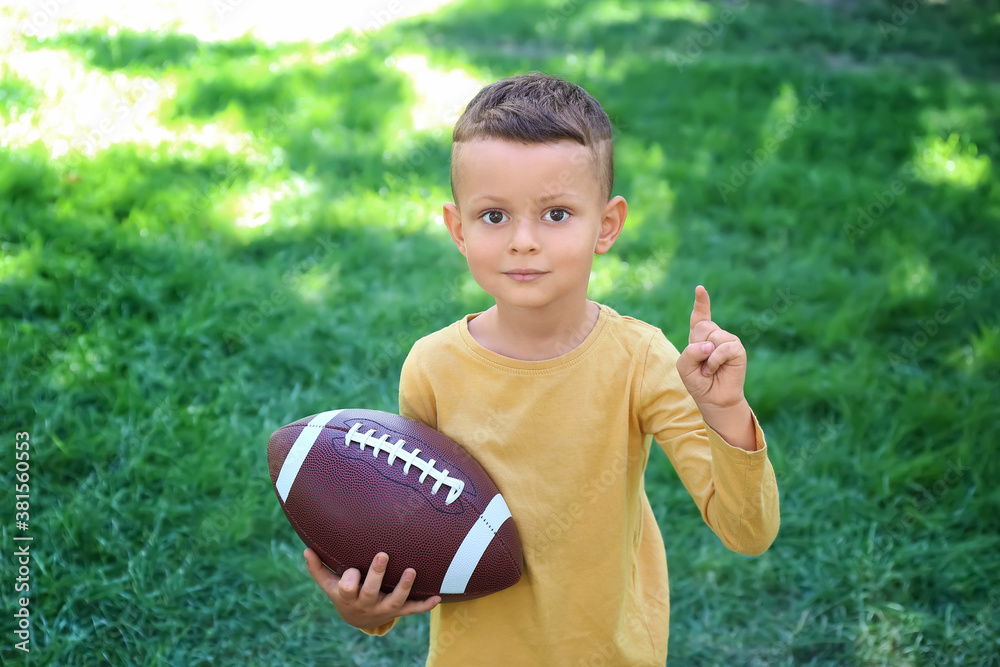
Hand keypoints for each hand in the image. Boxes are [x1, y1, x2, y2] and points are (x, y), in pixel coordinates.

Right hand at [304, 549, 440, 629]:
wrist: (357, 619)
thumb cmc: (342, 593)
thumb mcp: (328, 584)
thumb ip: (317, 568)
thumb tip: (306, 550)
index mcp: (348, 596)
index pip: (346, 588)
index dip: (349, 580)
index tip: (351, 571)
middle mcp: (366, 603)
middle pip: (371, 591)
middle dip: (376, 575)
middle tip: (382, 554)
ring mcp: (383, 608)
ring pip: (395, 600)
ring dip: (404, 587)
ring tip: (411, 571)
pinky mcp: (397, 611)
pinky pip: (412, 610)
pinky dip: (425, 606)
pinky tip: (438, 598)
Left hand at [675, 285, 746, 411]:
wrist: (713, 399)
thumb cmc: (698, 381)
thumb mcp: (684, 366)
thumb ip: (690, 352)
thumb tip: (710, 344)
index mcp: (700, 337)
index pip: (700, 317)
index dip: (701, 302)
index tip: (700, 289)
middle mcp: (715, 335)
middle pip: (702, 327)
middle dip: (697, 345)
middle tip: (701, 363)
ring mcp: (728, 340)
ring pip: (712, 336)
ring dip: (706, 357)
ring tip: (709, 369)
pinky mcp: (737, 349)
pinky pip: (722, 347)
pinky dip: (714, 361)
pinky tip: (715, 370)